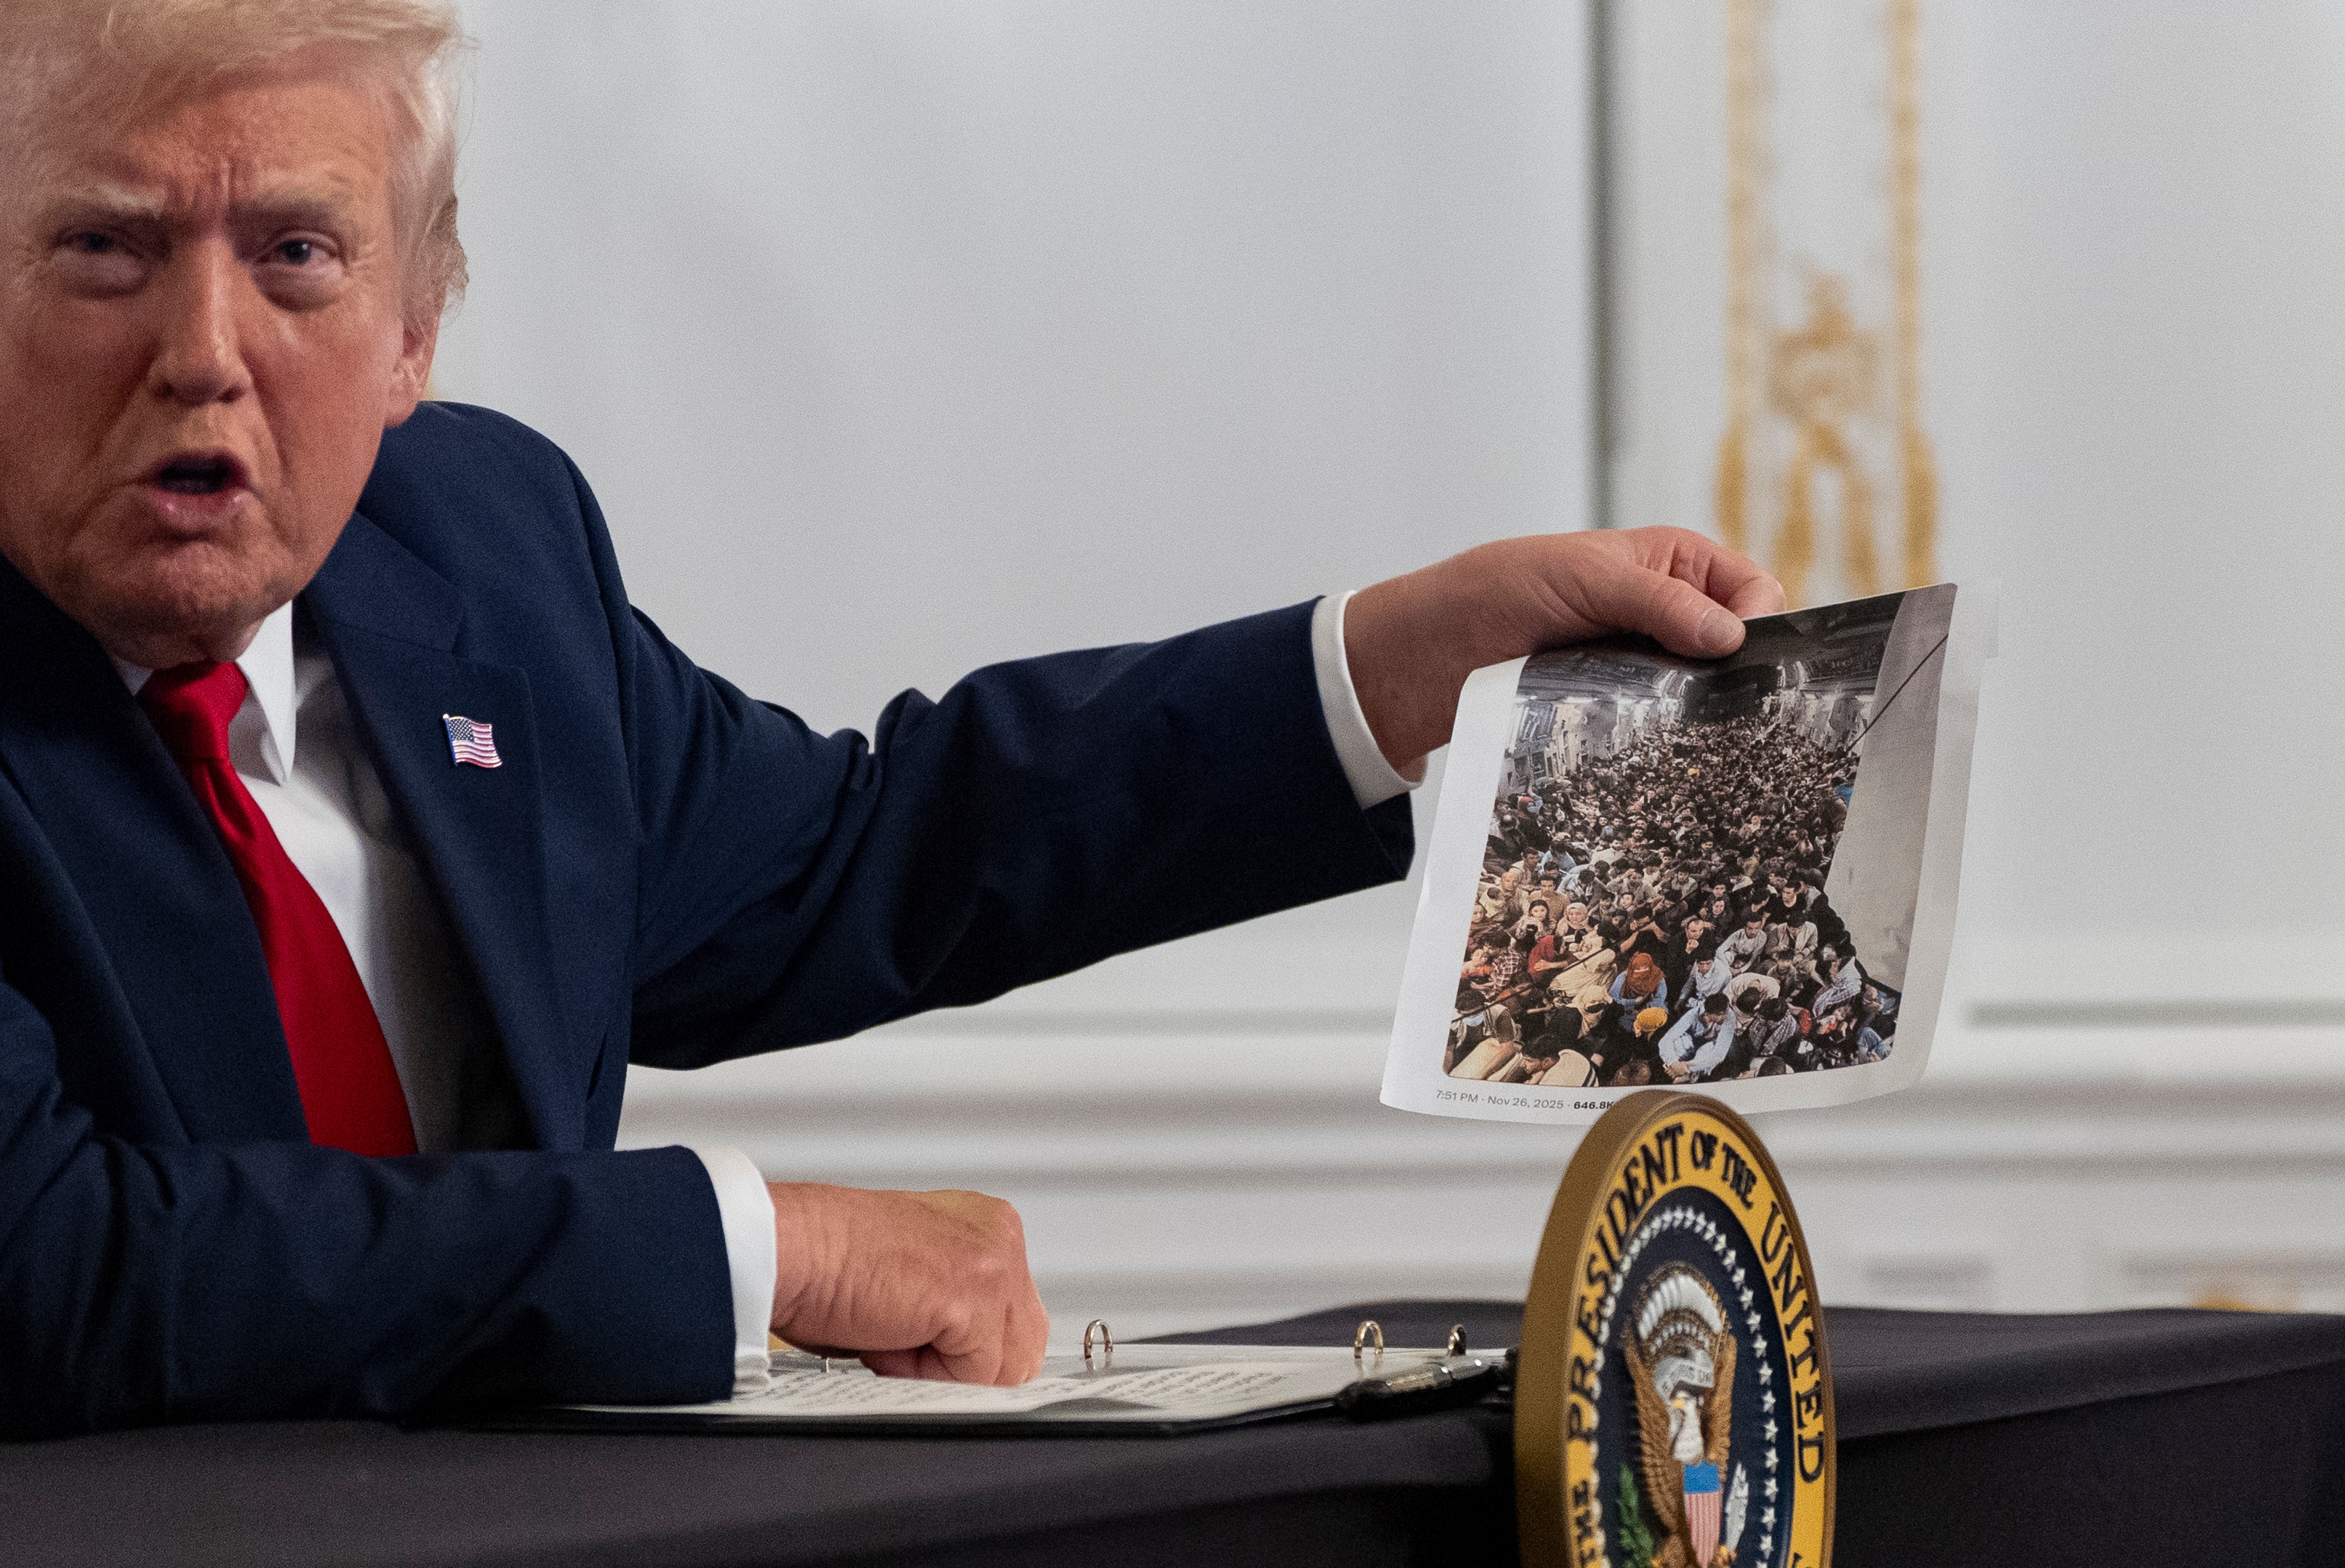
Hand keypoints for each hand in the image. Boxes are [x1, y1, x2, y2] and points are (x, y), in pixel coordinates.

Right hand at [767, 1183, 1048, 1384]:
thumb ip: (953, 1309)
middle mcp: (999, 1233)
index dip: (966, 1354)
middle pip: (1022, 1348)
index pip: (1017, 1322)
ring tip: (889, 1330)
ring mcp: (994, 1260)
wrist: (786, 1248)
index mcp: (985, 1226)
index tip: (919, 1342)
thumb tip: (974, 1361)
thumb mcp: (912, 1281)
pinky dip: (923, 1374)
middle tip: (899, 1337)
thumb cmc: (824, 1265)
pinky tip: (886, 1333)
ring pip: (1001, 1368)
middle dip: (963, 1367)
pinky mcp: (977, 1292)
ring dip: (940, 1371)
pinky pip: (974, 1377)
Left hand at [1344, 528, 1784, 772]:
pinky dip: (1670, 733)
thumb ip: (1660, 600)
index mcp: (1675, 562)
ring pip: (1706, 691)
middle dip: (1739, 671)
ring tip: (1697, 728)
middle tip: (1732, 703)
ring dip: (1702, 708)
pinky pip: (1666, 724)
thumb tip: (1731, 635)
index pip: (1751, 589)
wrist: (1435, 652)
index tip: (1744, 654)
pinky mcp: (1622, 708)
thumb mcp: (1586, 577)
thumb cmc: (1503, 588)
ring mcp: (1649, 664)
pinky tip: (1667, 746)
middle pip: (1737, 647)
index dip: (1759, 620)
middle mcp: (1671, 612)